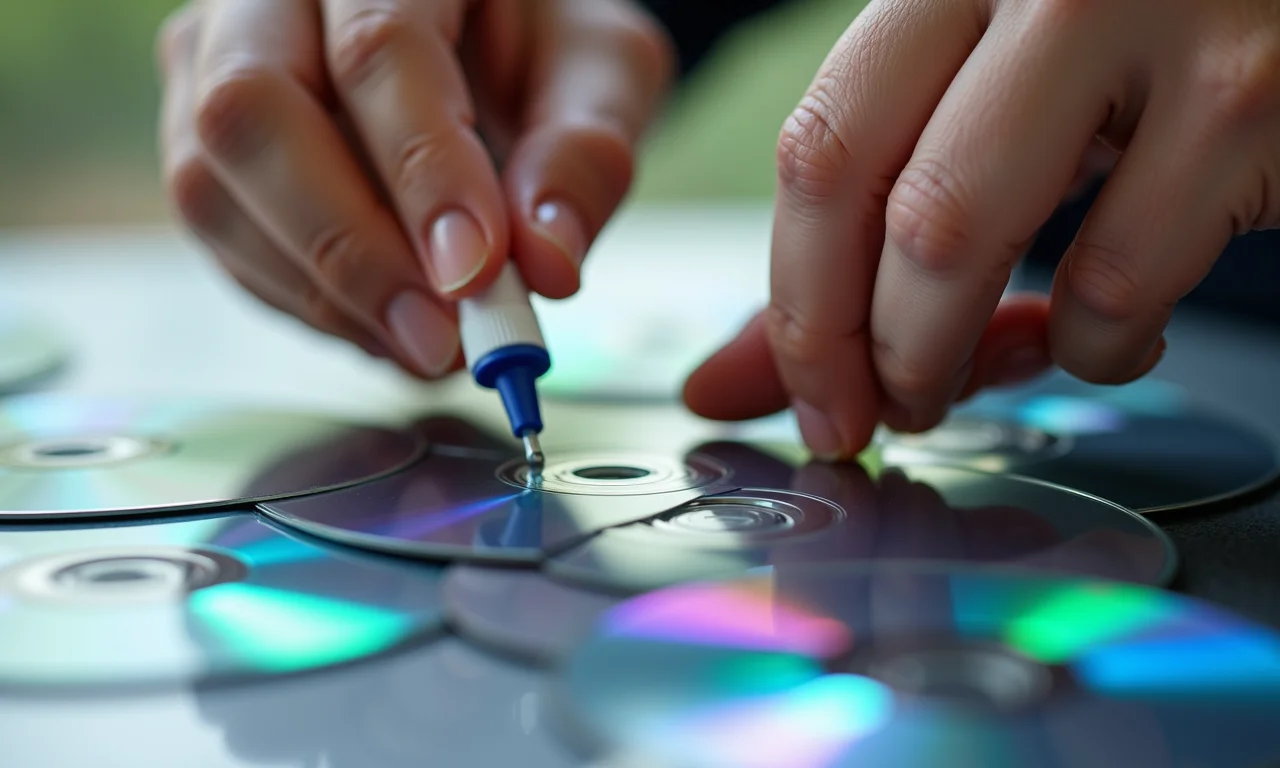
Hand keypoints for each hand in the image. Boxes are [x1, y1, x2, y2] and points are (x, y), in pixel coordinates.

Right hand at [158, 0, 671, 376]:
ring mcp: (215, 59)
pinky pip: (219, 234)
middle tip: (440, 339)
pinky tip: (382, 323)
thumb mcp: (601, 75)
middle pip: (254, 111)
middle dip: (350, 249)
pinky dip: (302, 300)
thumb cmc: (539, 44)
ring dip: (323, 291)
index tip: (476, 273)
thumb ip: (585, 156)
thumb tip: (546, 265)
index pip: (379, 49)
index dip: (422, 172)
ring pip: (212, 183)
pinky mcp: (200, 137)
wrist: (481, 35)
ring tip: (427, 343)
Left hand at [686, 0, 1279, 458]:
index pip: (821, 148)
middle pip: (882, 206)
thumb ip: (863, 224)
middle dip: (858, 351)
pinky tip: (1104, 333)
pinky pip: (1118, 285)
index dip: (797, 305)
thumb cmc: (1135, 51)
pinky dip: (1095, 351)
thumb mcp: (988, 105)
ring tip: (964, 381)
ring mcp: (1153, 25)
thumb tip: (735, 379)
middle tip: (876, 413)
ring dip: (948, 360)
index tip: (807, 394)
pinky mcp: (1253, 101)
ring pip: (968, 242)